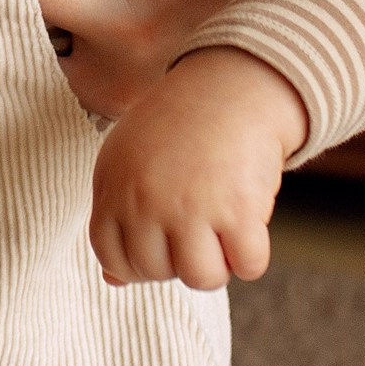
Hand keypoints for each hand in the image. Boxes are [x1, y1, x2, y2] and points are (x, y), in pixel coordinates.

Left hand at [89, 48, 306, 290]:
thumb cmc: (178, 126)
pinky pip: (248, 266)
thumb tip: (113, 279)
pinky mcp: (238, 210)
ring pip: (202, 279)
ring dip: (218, 262)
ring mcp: (190, 207)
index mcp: (113, 185)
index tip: (160, 241)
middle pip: (156, 271)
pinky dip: (253, 253)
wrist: (232, 86)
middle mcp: (145, 199)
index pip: (111, 256)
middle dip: (178, 258)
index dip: (138, 261)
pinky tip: (248, 221)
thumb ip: (116, 215)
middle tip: (196, 223)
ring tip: (220, 226)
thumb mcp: (129, 160)